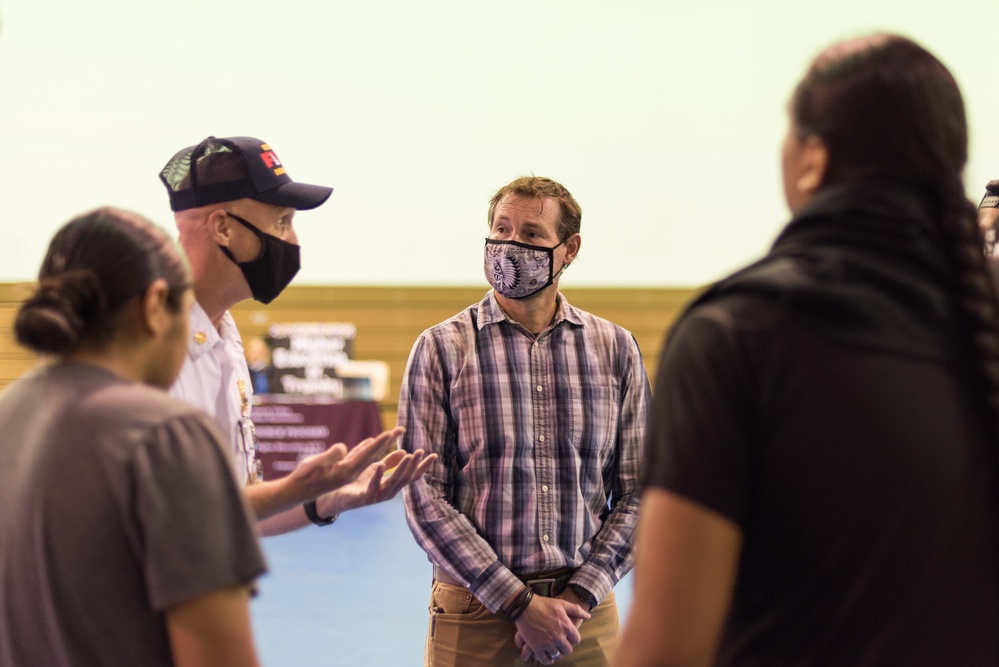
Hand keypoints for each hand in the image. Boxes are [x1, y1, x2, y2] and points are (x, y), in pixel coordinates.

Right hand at [282, 427, 405, 504]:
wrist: (296, 492)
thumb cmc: (303, 478)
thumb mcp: (314, 465)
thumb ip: (330, 457)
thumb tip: (343, 448)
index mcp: (346, 472)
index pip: (367, 456)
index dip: (379, 443)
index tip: (391, 432)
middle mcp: (351, 473)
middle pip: (374, 455)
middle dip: (387, 441)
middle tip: (401, 428)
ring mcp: (348, 473)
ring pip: (369, 456)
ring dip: (382, 444)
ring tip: (394, 433)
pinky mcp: (343, 471)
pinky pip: (359, 458)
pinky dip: (368, 449)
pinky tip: (373, 441)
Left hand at [317, 443, 436, 514]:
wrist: (335, 496)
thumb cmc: (356, 482)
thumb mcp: (375, 468)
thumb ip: (389, 461)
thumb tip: (404, 451)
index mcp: (392, 484)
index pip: (411, 475)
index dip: (423, 466)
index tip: (434, 455)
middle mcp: (388, 492)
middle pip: (405, 479)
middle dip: (414, 465)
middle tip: (420, 452)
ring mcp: (377, 497)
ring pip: (393, 483)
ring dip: (401, 469)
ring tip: (408, 456)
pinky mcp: (365, 499)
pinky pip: (373, 487)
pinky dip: (377, 476)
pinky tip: (380, 465)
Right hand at [513, 595, 588, 663]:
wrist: (525, 606)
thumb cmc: (544, 603)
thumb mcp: (562, 603)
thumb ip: (576, 610)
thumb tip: (588, 616)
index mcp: (566, 626)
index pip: (576, 640)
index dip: (573, 639)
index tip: (569, 637)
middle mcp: (558, 637)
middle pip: (568, 650)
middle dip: (566, 647)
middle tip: (561, 644)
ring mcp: (547, 643)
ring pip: (557, 656)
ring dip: (557, 654)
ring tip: (555, 650)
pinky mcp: (536, 647)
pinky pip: (545, 659)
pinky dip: (547, 659)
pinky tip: (548, 656)